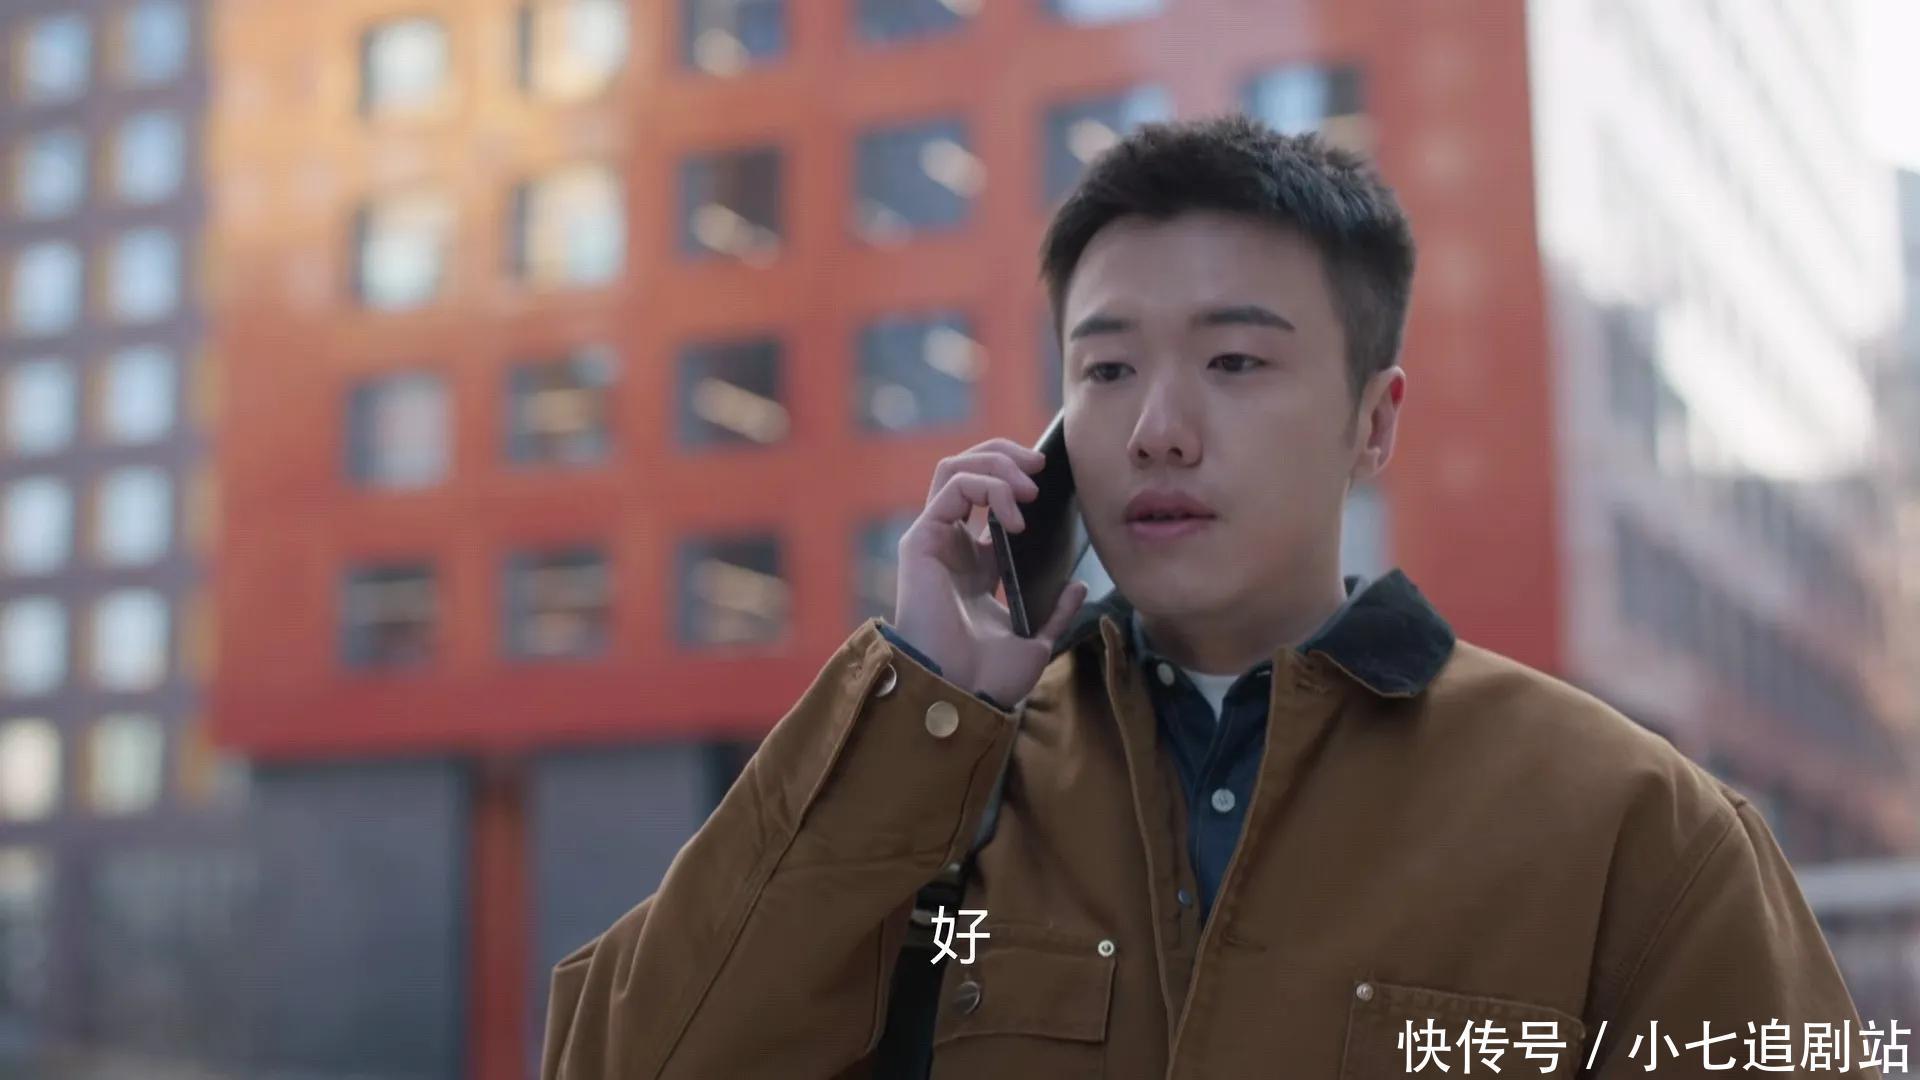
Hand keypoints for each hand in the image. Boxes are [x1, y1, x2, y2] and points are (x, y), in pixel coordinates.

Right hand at [892, 438, 1091, 705]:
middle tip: (1041, 465)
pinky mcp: (921, 539)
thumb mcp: (1036, 640)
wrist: (962, 695)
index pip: (987, 498)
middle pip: (968, 471)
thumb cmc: (989, 678)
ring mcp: (933, 540)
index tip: (1050, 481)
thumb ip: (1056, 611)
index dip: (1016, 479)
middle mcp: (950, 545)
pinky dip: (988, 486)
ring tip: (1030, 486)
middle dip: (1005, 456)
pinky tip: (1014, 516)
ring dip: (998, 465)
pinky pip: (952, 486)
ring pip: (956, 468)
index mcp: (973, 564)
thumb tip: (1078, 586)